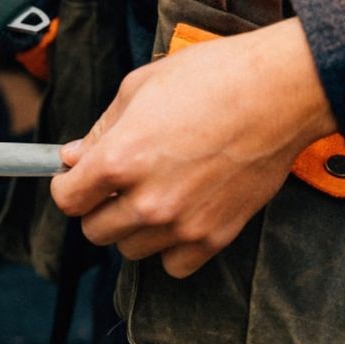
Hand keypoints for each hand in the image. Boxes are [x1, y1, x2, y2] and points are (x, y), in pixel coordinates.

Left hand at [50, 18, 336, 277]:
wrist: (277, 91)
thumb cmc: (208, 78)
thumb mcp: (138, 88)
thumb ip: (101, 130)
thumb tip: (73, 157)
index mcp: (119, 160)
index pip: (68, 200)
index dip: (67, 187)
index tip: (75, 179)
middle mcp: (146, 201)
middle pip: (94, 231)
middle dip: (97, 207)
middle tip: (115, 185)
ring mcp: (182, 224)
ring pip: (130, 250)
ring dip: (131, 228)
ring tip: (152, 194)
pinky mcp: (215, 237)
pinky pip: (173, 265)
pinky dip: (169, 247)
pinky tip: (178, 215)